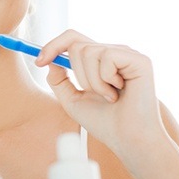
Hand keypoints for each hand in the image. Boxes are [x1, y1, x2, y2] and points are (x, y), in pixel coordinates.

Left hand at [36, 29, 163, 155]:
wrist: (127, 139)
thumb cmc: (103, 122)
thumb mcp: (72, 100)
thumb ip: (59, 80)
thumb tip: (50, 60)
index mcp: (98, 60)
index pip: (71, 39)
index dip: (52, 46)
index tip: (39, 62)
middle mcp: (112, 52)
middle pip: (75, 44)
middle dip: (77, 73)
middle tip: (92, 92)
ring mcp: (126, 54)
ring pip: (88, 51)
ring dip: (91, 80)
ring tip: (108, 96)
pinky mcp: (139, 60)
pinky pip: (107, 56)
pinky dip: (105, 79)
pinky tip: (118, 92)